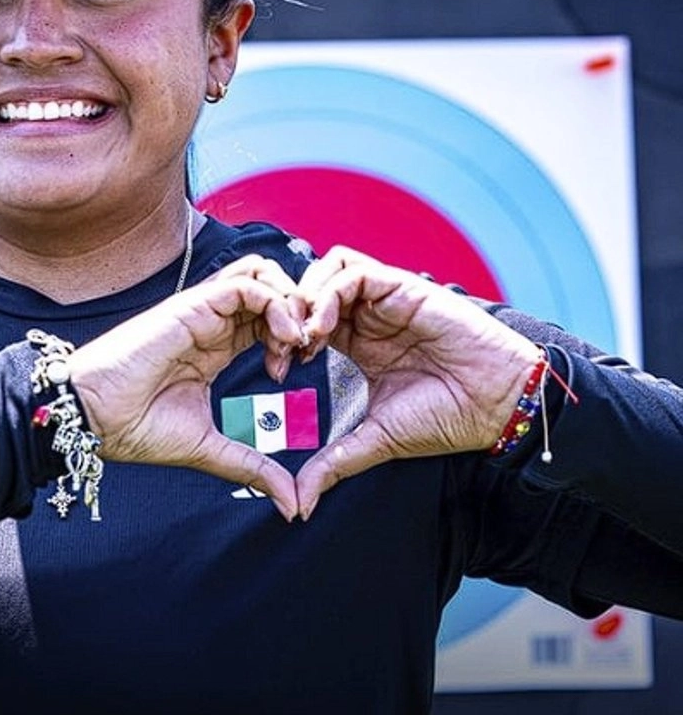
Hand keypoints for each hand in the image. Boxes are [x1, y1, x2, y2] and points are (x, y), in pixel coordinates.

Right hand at [67, 255, 307, 519]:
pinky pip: (245, 284)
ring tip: (297, 340)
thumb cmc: (136, 428)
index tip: (295, 372)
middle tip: (306, 351)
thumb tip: (291, 506)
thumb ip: (253, 468)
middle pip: (270, 287)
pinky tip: (283, 339)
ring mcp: (202, 310)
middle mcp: (211, 322)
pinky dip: (275, 303)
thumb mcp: (210, 449)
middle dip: (300, 312)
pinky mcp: (192, 305)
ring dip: (290, 301)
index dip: (293, 337)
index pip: (267, 318)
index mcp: (215, 347)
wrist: (94, 418)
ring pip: (261, 273)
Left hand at [292, 246, 542, 518]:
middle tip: (281, 352)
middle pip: (308, 288)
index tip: (276, 372)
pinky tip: (324, 329)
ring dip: (305, 298)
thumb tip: (299, 504)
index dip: (281, 339)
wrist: (497, 405)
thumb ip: (334, 463)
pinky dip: (329, 294)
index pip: (304, 320)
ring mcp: (384, 299)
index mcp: (357, 342)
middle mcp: (367, 316)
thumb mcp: (376, 440)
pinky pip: (353, 271)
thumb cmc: (446, 418)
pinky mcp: (402, 287)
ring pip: (326, 270)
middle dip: (284, 315)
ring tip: (302, 338)